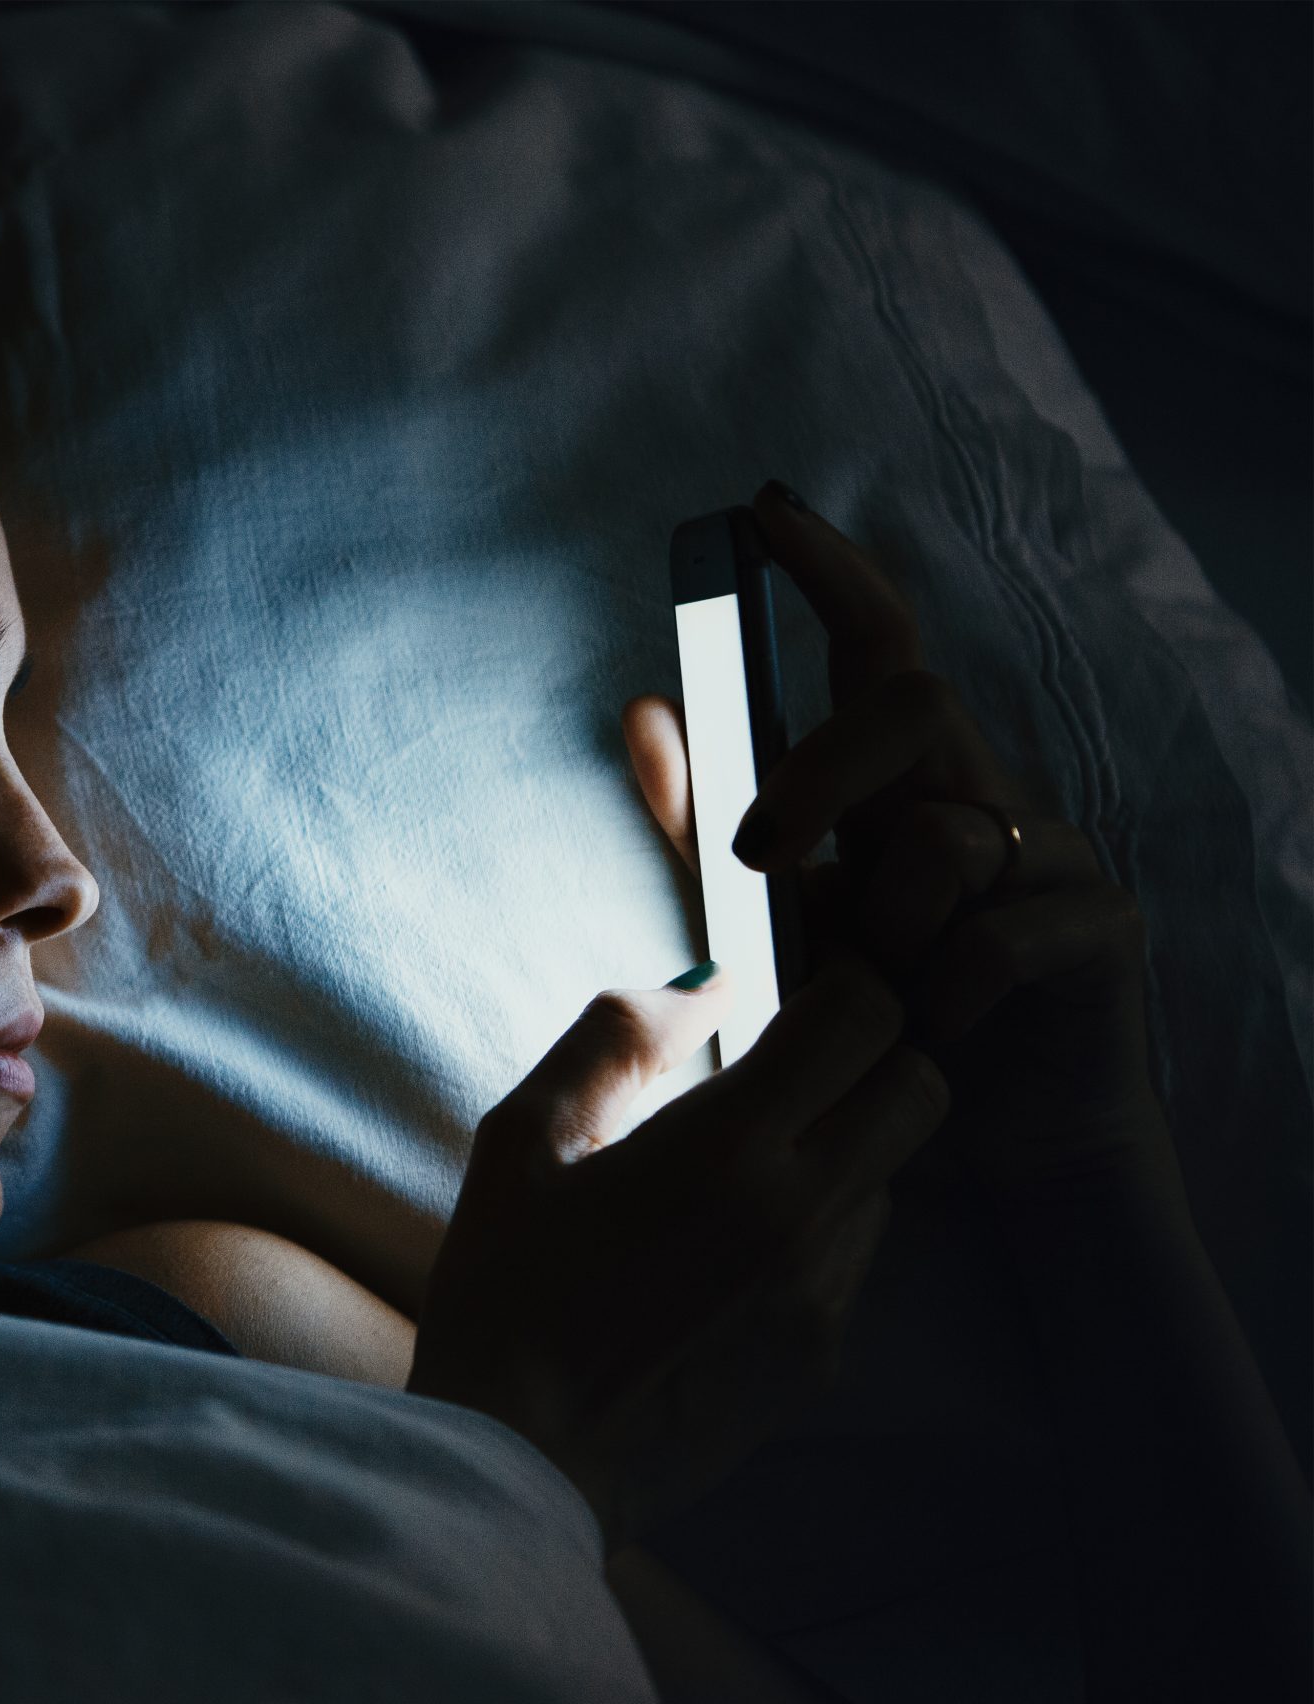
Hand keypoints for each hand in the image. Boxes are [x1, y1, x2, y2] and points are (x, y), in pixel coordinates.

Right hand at [408, 953, 944, 1551]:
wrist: (521, 1461)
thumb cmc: (504, 1291)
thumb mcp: (523, 1141)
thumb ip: (617, 1040)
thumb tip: (707, 980)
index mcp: (726, 1146)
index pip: (863, 1017)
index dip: (840, 984)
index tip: (789, 994)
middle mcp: (801, 1213)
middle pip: (920, 1087)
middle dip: (869, 1058)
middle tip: (787, 1069)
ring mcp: (825, 1291)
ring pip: (894, 1173)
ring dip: (844, 1145)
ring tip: (742, 1172)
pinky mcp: (824, 1353)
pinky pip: (858, 1255)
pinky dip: (818, 1226)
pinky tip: (730, 1253)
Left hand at [622, 481, 1166, 1197]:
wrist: (988, 1154)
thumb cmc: (874, 1030)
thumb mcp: (769, 919)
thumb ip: (707, 821)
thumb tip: (642, 708)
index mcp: (902, 781)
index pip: (875, 644)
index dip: (829, 570)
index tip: (761, 511)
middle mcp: (980, 792)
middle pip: (909, 700)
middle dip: (819, 767)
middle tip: (758, 857)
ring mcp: (1050, 854)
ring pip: (945, 833)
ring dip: (882, 929)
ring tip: (878, 1004)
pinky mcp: (1100, 928)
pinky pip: (1000, 934)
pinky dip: (943, 995)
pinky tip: (939, 1037)